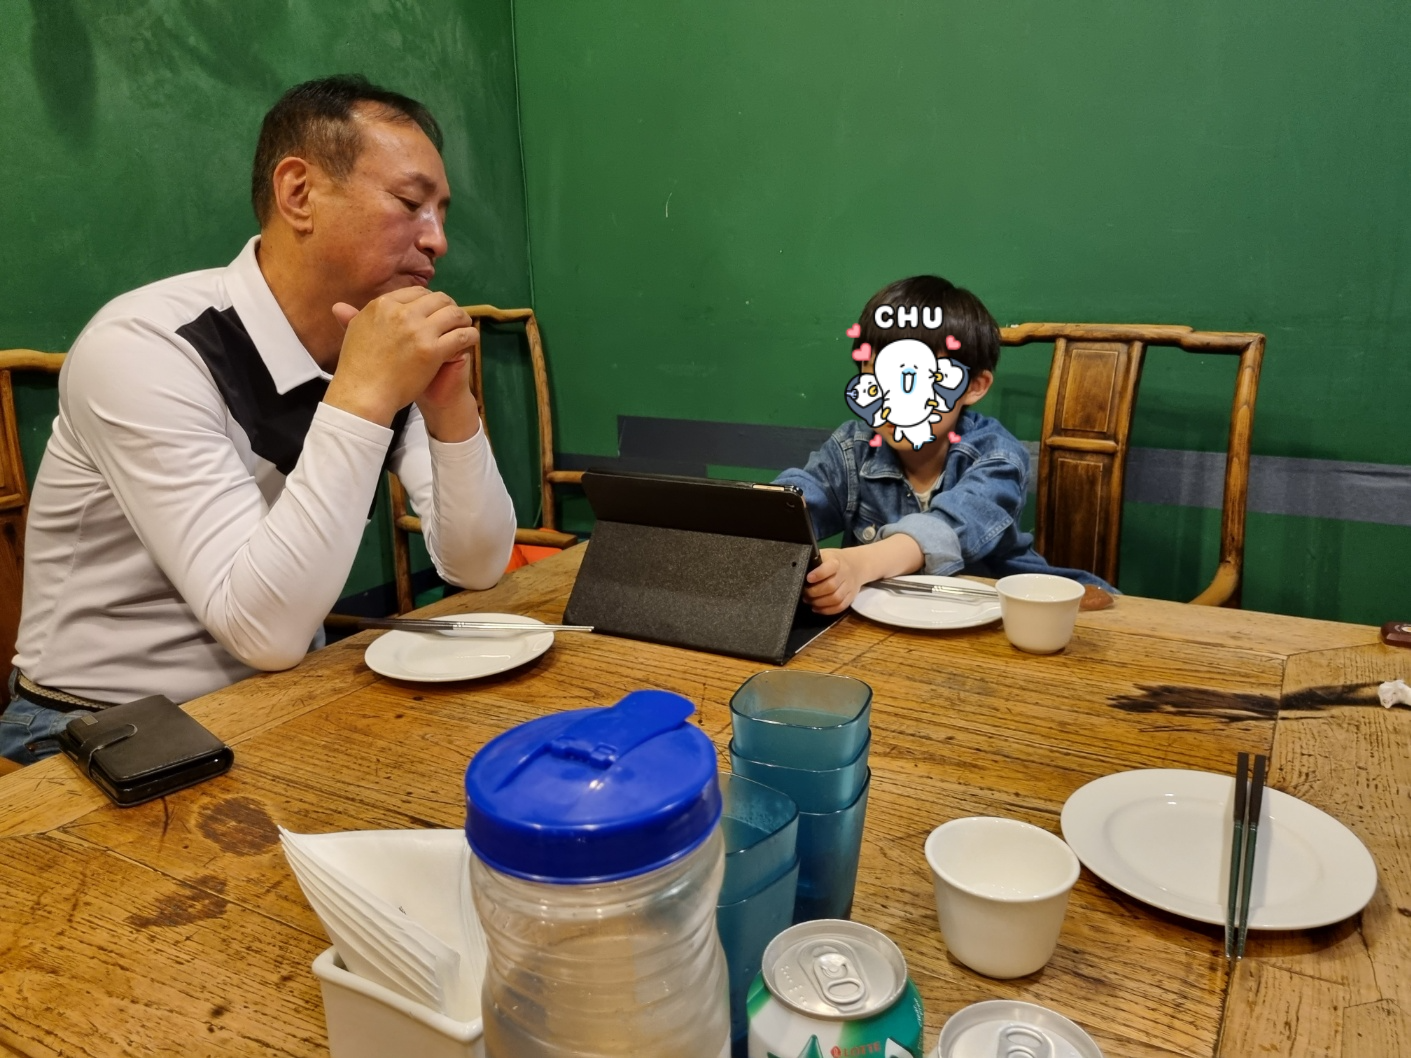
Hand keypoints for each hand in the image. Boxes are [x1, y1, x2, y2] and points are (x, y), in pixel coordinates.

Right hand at [324, 288, 478, 426]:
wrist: (363, 394)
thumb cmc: (357, 367)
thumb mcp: (353, 333)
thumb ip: (353, 317)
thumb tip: (339, 307)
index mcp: (383, 305)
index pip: (416, 292)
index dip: (430, 301)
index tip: (435, 310)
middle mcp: (402, 313)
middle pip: (438, 299)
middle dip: (449, 307)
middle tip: (455, 318)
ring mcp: (418, 331)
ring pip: (453, 314)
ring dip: (463, 319)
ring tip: (465, 327)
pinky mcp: (432, 350)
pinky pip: (461, 336)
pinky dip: (470, 336)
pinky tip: (470, 340)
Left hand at [803, 547, 867, 614]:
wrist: (855, 565)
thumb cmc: (832, 560)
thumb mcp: (824, 555)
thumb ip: (813, 561)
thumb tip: (798, 570)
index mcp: (836, 561)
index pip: (830, 567)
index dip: (819, 574)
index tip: (808, 578)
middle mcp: (844, 574)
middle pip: (831, 586)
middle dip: (814, 592)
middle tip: (804, 594)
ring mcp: (849, 586)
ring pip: (836, 599)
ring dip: (820, 603)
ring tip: (809, 601)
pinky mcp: (851, 597)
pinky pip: (840, 607)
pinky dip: (827, 610)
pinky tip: (817, 608)